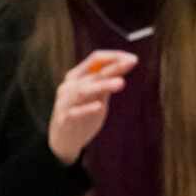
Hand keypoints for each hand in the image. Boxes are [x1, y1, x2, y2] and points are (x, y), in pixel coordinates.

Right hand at [48, 50, 137, 165]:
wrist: (63, 139)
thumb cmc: (82, 112)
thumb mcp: (96, 95)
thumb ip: (107, 81)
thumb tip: (126, 64)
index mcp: (76, 76)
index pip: (95, 59)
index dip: (114, 57)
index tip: (133, 58)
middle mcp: (69, 86)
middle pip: (93, 74)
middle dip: (113, 68)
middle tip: (132, 63)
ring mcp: (66, 103)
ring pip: (83, 91)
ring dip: (102, 85)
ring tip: (121, 82)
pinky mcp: (65, 120)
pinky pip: (75, 113)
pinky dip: (87, 108)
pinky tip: (99, 106)